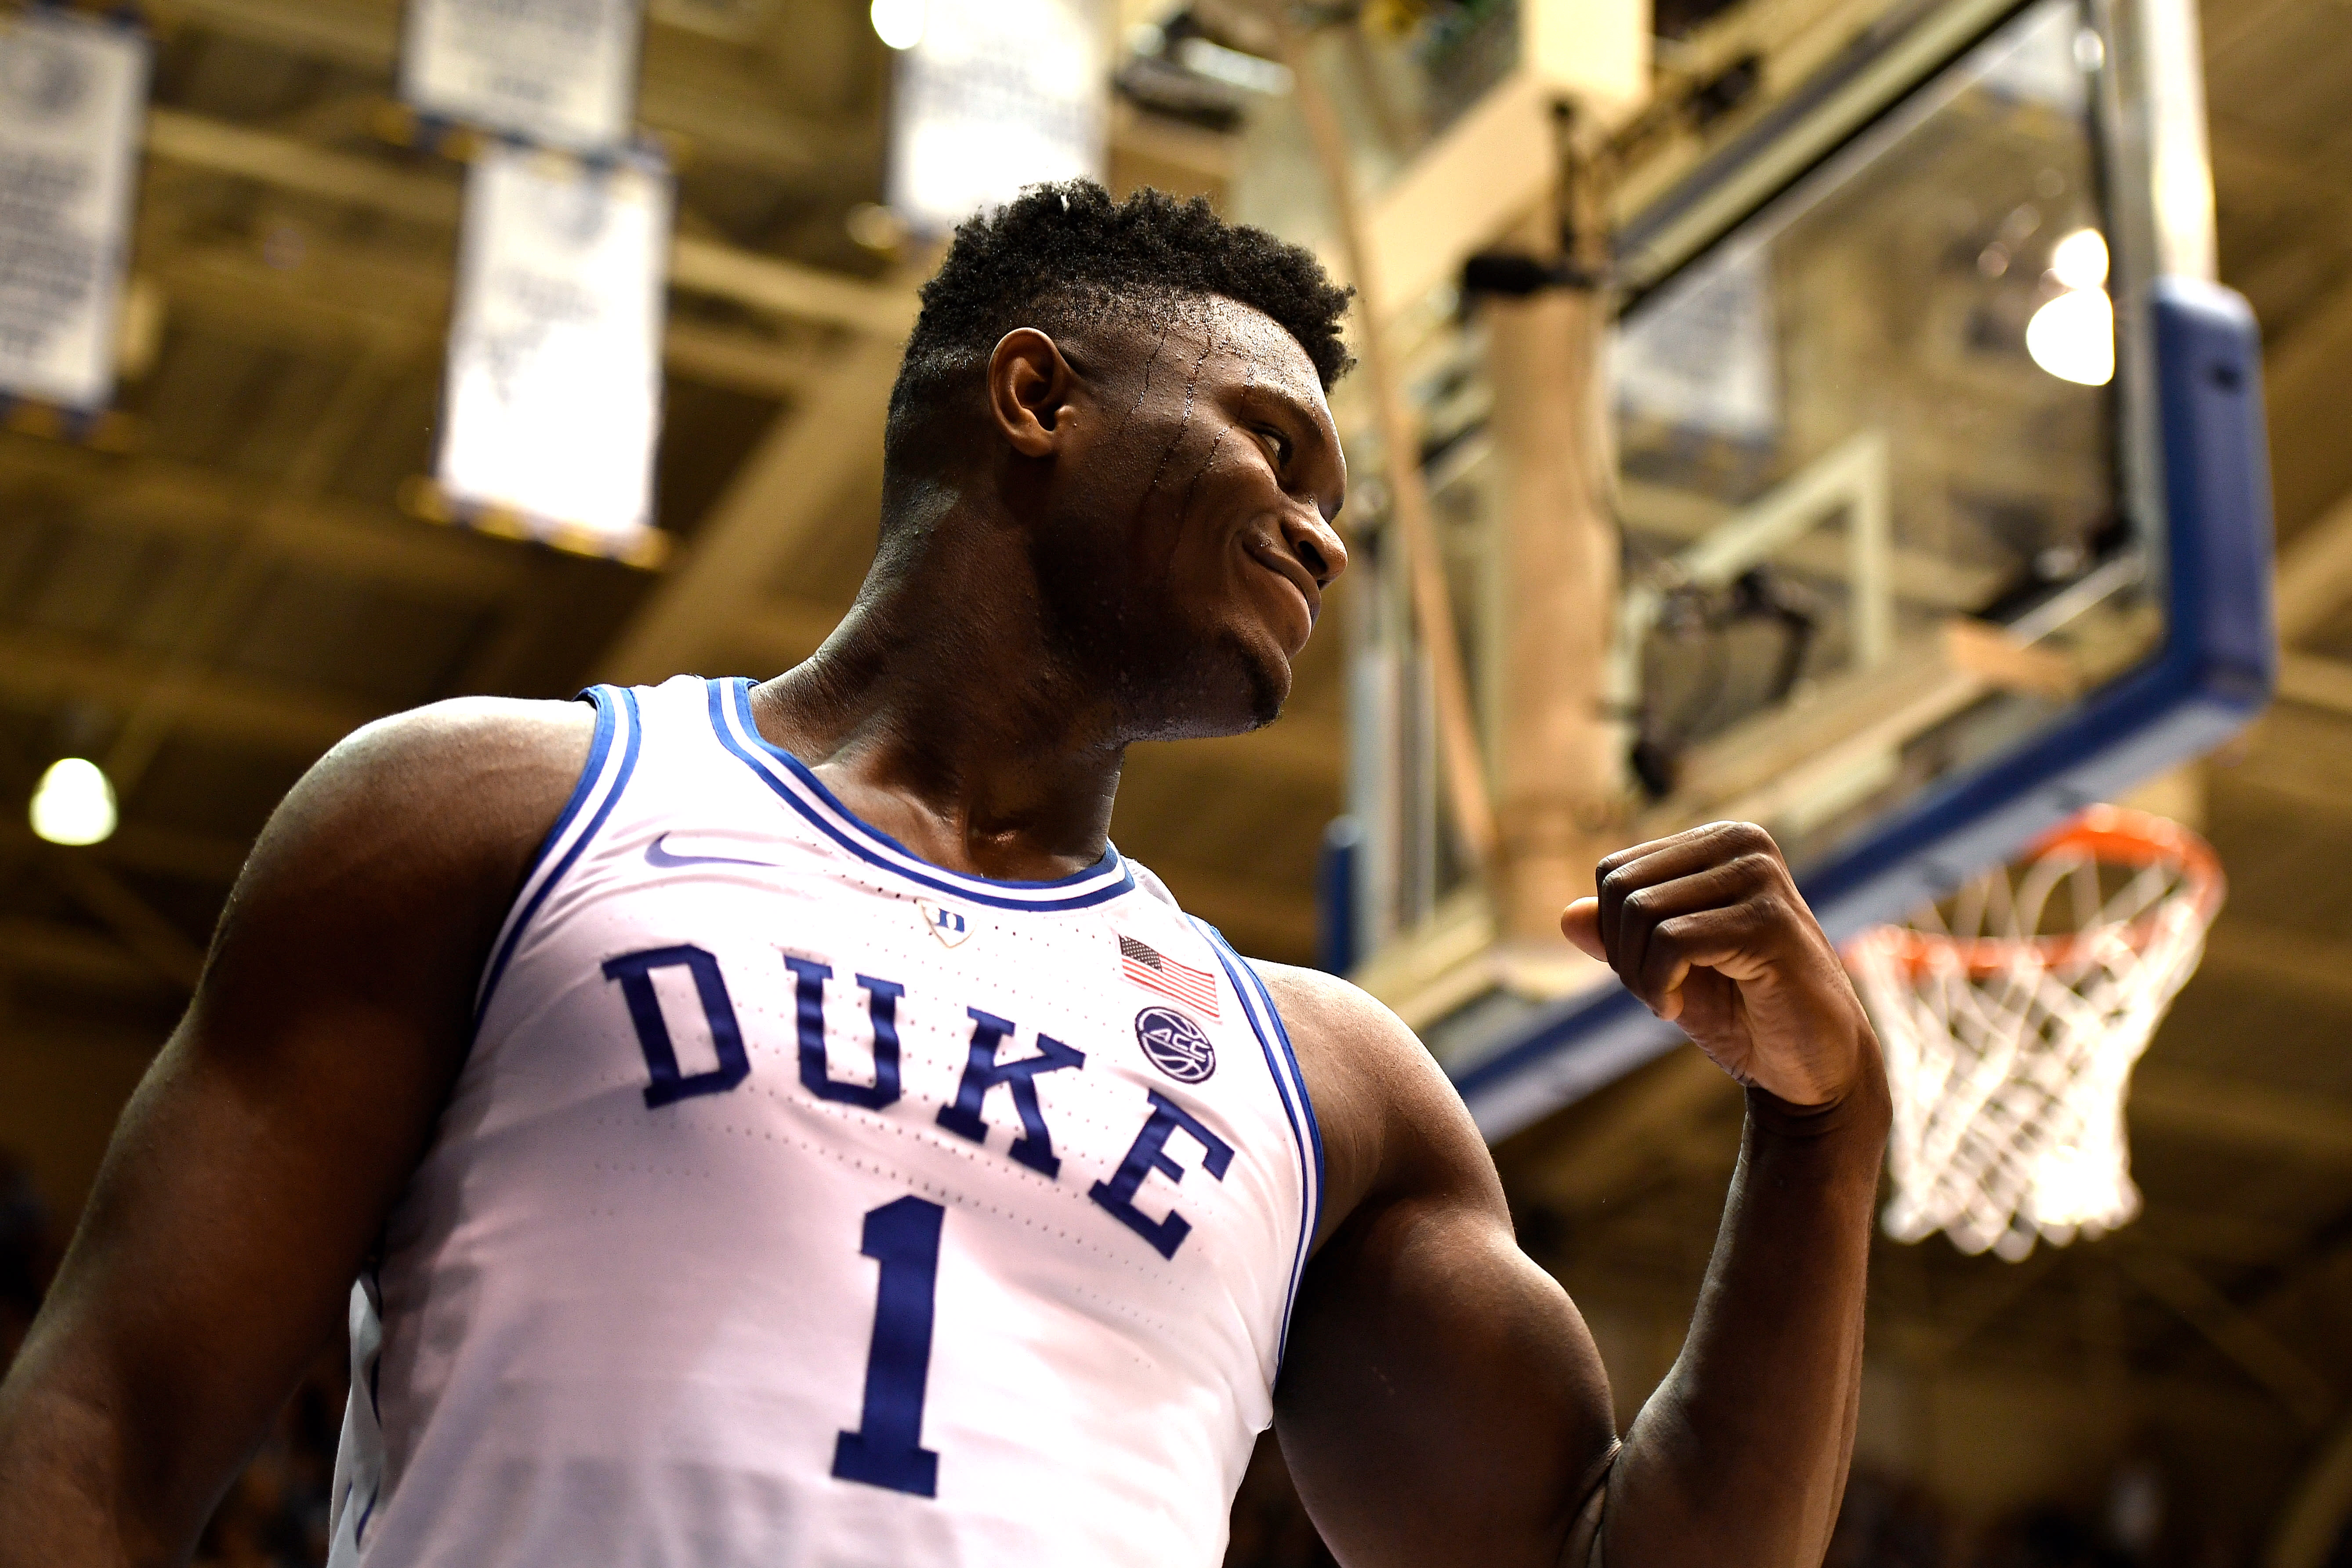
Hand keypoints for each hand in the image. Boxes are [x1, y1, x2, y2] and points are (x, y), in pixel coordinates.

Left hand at [1560, 821, 1880, 1111]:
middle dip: (1622, 954)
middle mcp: (1743, 843)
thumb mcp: (1663, 968)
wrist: (1813, 1066)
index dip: (1613, 933)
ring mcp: (1760, 878)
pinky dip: (1659, 986)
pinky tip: (1679, 1010)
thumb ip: (1617, 937)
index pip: (1615, 871)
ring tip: (1673, 1002)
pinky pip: (1671, 942)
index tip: (1650, 973)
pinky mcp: (1769, 922)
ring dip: (1639, 976)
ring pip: (1641, 912)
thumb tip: (1565, 917)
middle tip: (1659, 993)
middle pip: (1621, 887)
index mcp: (1718, 843)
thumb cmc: (1741, 1012)